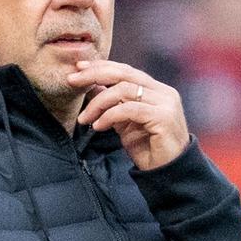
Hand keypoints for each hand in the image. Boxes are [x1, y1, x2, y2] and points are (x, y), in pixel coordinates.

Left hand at [67, 60, 188, 170]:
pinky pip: (129, 109)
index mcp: (156, 90)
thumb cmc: (148, 149)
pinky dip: (109, 116)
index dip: (101, 66)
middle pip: (124, 73)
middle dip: (95, 74)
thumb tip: (91, 87)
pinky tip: (98, 126)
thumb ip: (113, 104)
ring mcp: (165, 103)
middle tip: (72, 80)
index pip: (125, 70)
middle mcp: (163, 92)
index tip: (78, 68)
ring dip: (98, 102)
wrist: (168, 174)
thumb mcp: (125, 123)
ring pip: (124, 90)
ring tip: (84, 118)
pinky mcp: (163, 117)